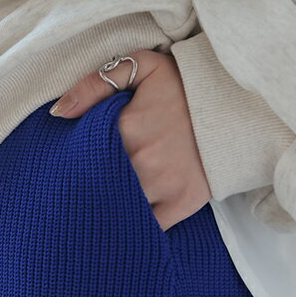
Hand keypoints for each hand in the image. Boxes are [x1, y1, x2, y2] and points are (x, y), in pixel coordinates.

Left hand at [49, 49, 210, 230]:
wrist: (237, 106)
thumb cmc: (183, 86)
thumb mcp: (142, 67)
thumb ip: (95, 84)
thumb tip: (58, 113)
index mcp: (128, 129)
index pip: (84, 156)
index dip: (72, 164)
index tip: (65, 170)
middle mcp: (143, 161)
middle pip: (98, 186)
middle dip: (86, 190)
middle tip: (73, 197)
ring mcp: (163, 186)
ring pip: (118, 209)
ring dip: (106, 212)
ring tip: (93, 213)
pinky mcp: (180, 204)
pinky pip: (146, 228)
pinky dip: (132, 228)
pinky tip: (122, 225)